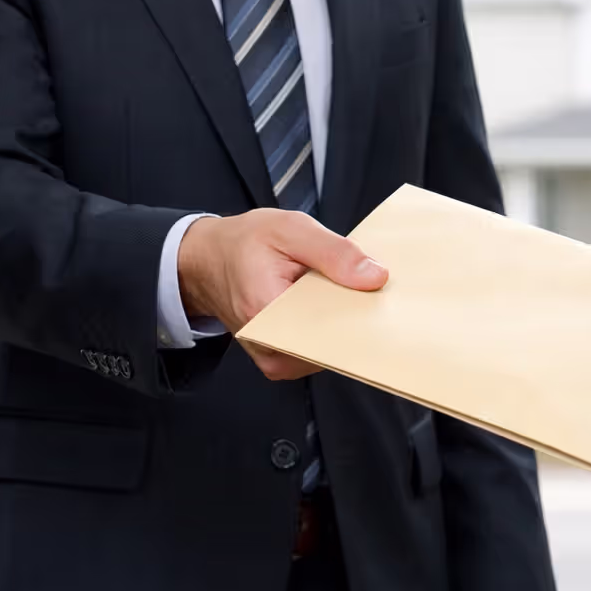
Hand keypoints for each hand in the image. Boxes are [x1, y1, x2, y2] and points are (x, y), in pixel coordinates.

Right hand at [177, 209, 387, 380]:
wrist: (209, 258)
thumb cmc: (243, 242)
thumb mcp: (290, 229)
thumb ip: (334, 253)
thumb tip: (374, 277)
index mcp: (267, 312)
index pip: (330, 329)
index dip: (361, 313)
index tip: (382, 298)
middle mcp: (269, 345)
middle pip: (333, 343)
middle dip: (355, 316)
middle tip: (366, 288)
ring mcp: (275, 358)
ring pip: (329, 350)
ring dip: (343, 323)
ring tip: (342, 292)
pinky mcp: (281, 360)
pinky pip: (318, 352)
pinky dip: (331, 330)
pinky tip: (331, 306)